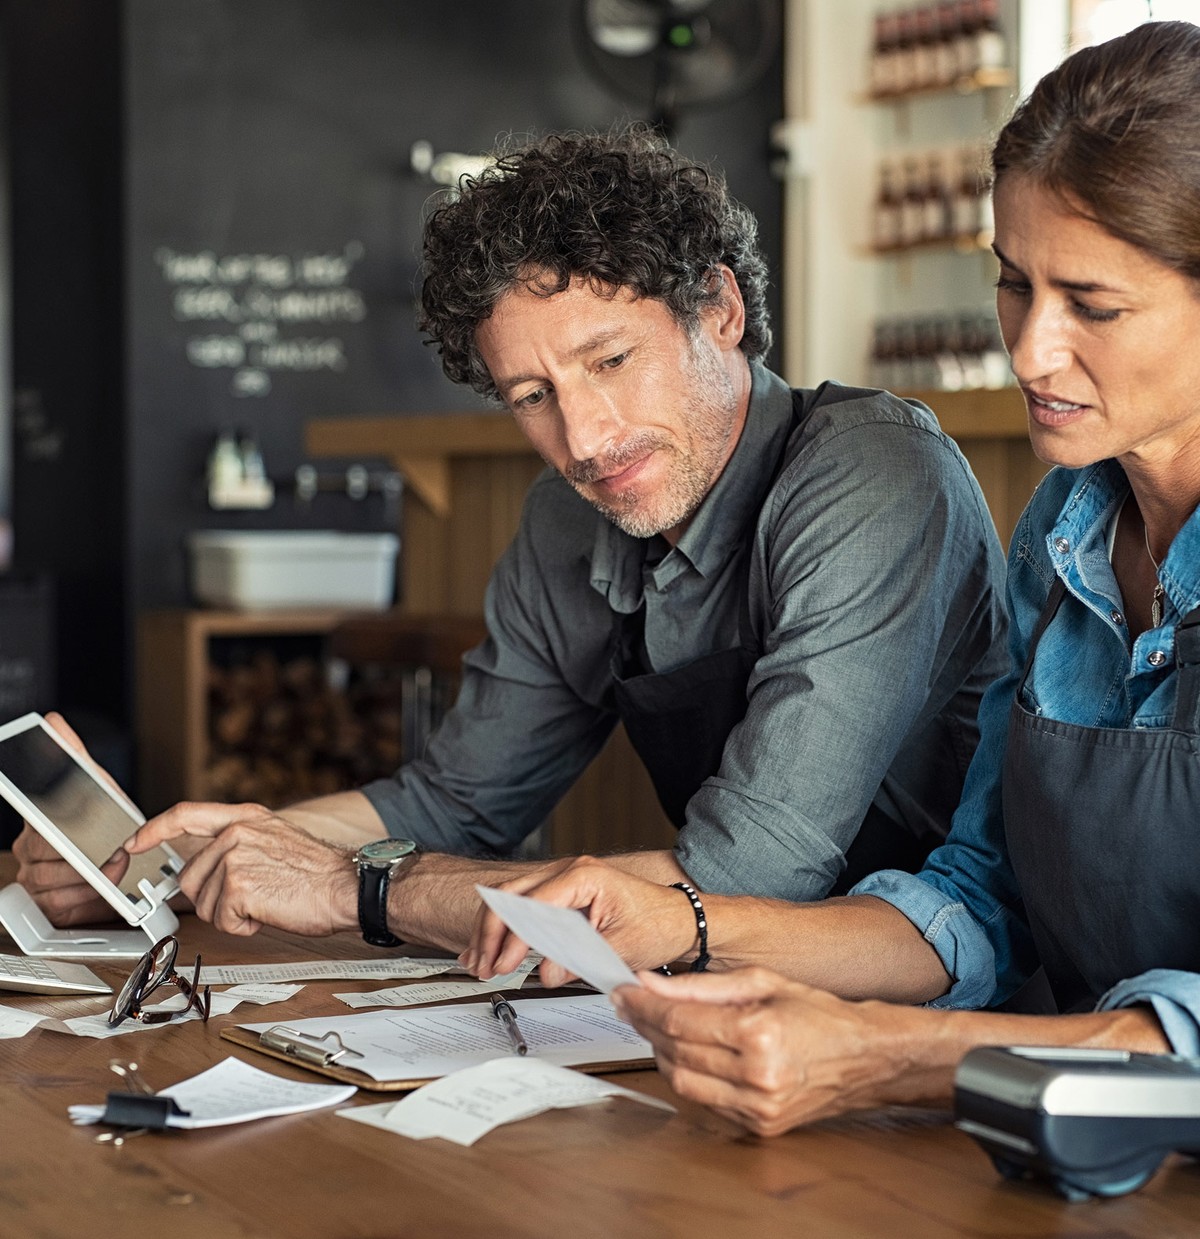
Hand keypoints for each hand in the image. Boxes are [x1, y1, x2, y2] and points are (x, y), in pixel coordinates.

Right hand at [12, 712, 130, 925]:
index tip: (66, 837)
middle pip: (46, 855)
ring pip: (51, 881)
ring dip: (89, 876)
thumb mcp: (95, 783)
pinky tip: (101, 886)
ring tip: (115, 866)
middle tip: (114, 850)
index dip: (53, 830)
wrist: (124, 855)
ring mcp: (34, 877)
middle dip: (84, 854)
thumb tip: (52, 721)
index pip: (34, 822)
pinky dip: (85, 897)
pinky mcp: (47, 903)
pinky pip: (58, 904)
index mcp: (36, 820)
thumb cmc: (105, 819)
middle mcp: (30, 849)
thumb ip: (73, 755)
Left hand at [126, 802, 357, 936]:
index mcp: (246, 817)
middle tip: (252, 898)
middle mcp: (236, 832)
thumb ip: (237, 844)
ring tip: (268, 901)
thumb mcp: (275, 840)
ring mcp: (235, 858)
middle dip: (214, 899)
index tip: (134, 844)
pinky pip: (222, 921)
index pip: (185, 815)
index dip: (153, 830)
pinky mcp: (237, 887)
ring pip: (205, 903)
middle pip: (191, 877)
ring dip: (232, 914)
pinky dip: (244, 927)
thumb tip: (202, 867)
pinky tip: (269, 912)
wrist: (348, 887)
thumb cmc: (319, 873)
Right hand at [461, 856, 697, 985]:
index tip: (503, 965)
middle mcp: (569, 871)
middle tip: (484, 966)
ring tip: (480, 961)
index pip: (533, 904)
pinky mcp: (562, 894)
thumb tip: (545, 972)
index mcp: (584, 876)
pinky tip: (489, 948)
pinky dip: (504, 927)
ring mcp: (564, 880)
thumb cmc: (659, 925)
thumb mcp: (621, 947)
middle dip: (491, 932)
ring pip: (510, 898)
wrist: (680, 919)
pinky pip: (523, 905)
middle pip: (511, 895)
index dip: (513, 937)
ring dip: (492, 930)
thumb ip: (580, 959)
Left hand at [612, 967, 899, 1135]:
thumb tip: (651, 983)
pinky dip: (688, 1076)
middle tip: (631, 1004)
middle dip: (646, 1026)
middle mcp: (758, 1075)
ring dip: (661, 1053)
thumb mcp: (761, 981)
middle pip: (675, 1051)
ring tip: (656, 1026)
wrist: (864, 1058)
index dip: (643, 1005)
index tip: (623, 991)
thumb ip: (701, 984)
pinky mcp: (759, 1126)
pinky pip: (705, 1102)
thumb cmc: (817, 1013)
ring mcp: (758, 1107)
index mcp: (759, 1032)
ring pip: (683, 1082)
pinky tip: (685, 1053)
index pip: (679, 1020)